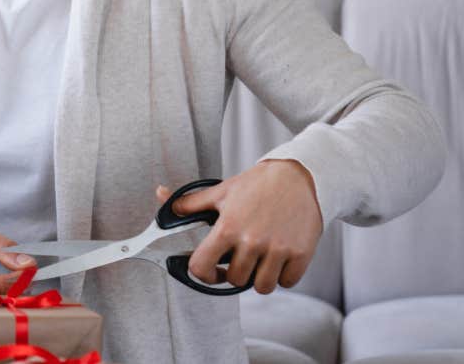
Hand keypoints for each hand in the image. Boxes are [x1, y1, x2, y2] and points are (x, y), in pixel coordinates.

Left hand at [157, 160, 322, 293]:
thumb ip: (190, 202)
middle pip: (235, 280)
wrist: (297, 176)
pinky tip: (279, 258)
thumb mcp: (220, 192)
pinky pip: (287, 282)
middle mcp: (252, 240)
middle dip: (236, 272)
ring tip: (260, 260)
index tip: (209, 271)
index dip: (202, 274)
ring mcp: (278, 249)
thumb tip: (162, 196)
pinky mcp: (301, 254)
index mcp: (228, 227)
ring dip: (260, 277)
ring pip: (262, 287)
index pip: (201, 266)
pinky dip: (283, 275)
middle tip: (241, 258)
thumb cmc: (257, 185)